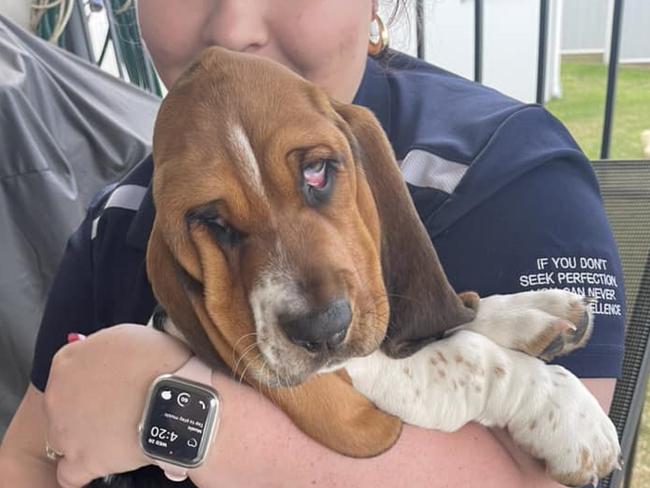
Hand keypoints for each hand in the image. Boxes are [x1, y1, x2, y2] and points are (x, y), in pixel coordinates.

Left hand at [44, 324, 191, 487]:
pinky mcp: (82, 461)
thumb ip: (104, 349)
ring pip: (62, 440)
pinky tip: (103, 461)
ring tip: (115, 434)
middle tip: (116, 408)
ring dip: (84, 437)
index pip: (67, 374)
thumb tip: (106, 356)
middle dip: (84, 409)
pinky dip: (83, 471)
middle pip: (61, 406)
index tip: (107, 387)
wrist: (177, 394)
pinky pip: (70, 475)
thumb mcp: (127, 336)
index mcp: (67, 362)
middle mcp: (58, 396)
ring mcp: (66, 431)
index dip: (90, 382)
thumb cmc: (160, 360)